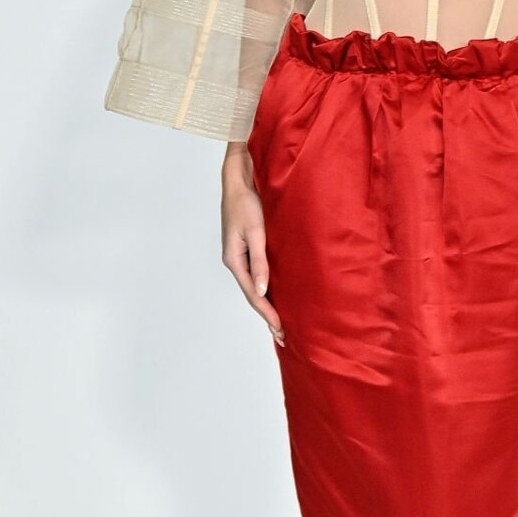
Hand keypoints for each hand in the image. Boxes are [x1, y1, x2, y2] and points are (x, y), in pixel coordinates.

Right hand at [221, 143, 284, 343]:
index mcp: (234, 260)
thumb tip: (263, 290)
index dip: (267, 313)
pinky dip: (266, 289)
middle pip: (253, 295)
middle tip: (283, 336)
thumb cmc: (246, 203)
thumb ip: (260, 261)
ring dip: (267, 304)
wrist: (239, 181)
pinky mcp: (248, 248)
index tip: (281, 329)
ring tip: (279, 322)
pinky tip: (274, 295)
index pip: (253, 294)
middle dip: (267, 315)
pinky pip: (257, 274)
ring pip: (255, 286)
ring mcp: (240, 256)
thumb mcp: (256, 232)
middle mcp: (235, 261)